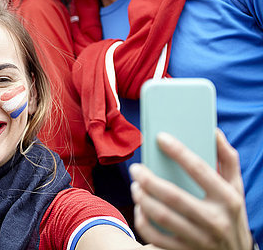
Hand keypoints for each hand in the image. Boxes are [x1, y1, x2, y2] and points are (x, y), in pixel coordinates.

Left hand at [129, 129, 252, 249]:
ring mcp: (200, 239)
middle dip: (149, 180)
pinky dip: (142, 221)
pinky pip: (156, 237)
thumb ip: (227, 159)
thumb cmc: (230, 213)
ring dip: (142, 198)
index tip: (160, 137)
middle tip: (135, 168)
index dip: (179, 151)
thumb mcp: (235, 188)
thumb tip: (214, 131)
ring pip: (162, 216)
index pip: (200, 170)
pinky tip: (139, 208)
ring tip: (135, 185)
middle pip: (174, 196)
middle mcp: (215, 220)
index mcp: (228, 199)